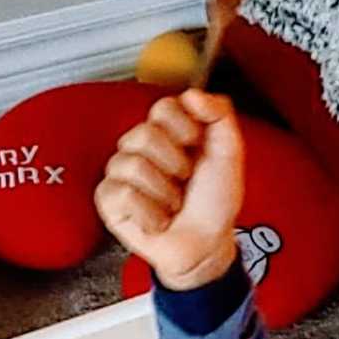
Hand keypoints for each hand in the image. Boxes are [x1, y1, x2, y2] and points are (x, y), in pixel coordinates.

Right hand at [95, 90, 243, 288]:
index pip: (163, 107)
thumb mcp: (229, 154)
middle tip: (185, 181)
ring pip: (133, 164)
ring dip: (165, 192)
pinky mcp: (109, 200)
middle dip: (175, 164)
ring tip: (172, 204)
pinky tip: (157, 219)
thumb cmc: (214, 203)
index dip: (184, 128)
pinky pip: (122, 194)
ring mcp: (122, 173)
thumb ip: (219, 116)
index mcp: (169, 132)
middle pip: (145, 133)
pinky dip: (149, 213)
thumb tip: (193, 94)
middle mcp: (141, 147)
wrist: (207, 244)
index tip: (197, 147)